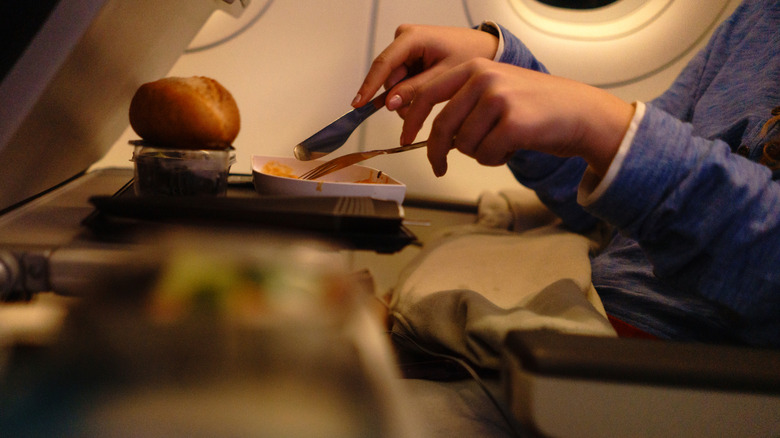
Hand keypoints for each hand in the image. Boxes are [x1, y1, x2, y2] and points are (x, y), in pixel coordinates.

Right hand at [351, 24, 498, 113]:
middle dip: (400, 98)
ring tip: (429, 100)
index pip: (384, 64)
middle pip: (389, 77)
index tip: (358, 103)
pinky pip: (402, 80)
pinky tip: (424, 94)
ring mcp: (406, 47)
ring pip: (394, 82)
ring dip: (407, 97)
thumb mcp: (444, 76)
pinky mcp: (409, 56)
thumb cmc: (471, 55)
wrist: (485, 48)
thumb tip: (389, 103)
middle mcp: (404, 38)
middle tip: (419, 111)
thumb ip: (416, 90)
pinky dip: (411, 92)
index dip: (369, 86)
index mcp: (413, 37)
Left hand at [401, 58, 634, 176]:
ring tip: (500, 142)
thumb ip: (462, 104)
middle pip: (441, 126)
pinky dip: (495, 159)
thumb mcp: (494, 91)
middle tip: (438, 168)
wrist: (579, 113)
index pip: (427, 95)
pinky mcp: (512, 122)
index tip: (404, 138)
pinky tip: (512, 148)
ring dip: (478, 153)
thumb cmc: (536, 108)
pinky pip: (484, 155)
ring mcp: (498, 98)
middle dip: (436, 153)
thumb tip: (431, 134)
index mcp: (473, 67)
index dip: (411, 121)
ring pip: (463, 145)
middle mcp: (483, 78)